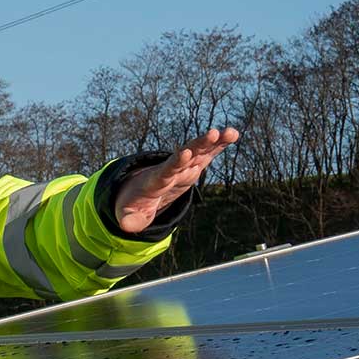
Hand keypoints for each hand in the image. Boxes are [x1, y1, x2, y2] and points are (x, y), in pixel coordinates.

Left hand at [116, 127, 238, 232]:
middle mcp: (171, 169)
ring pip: (198, 151)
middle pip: (186, 155)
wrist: (138, 188)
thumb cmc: (135, 202)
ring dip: (213, 141)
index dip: (175, 162)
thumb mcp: (129, 213)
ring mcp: (183, 166)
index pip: (166, 170)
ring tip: (229, 132)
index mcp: (156, 180)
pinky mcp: (193, 166)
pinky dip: (219, 144)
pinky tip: (233, 134)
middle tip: (213, 133)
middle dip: (199, 145)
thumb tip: (125, 226)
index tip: (184, 153)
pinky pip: (207, 153)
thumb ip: (129, 219)